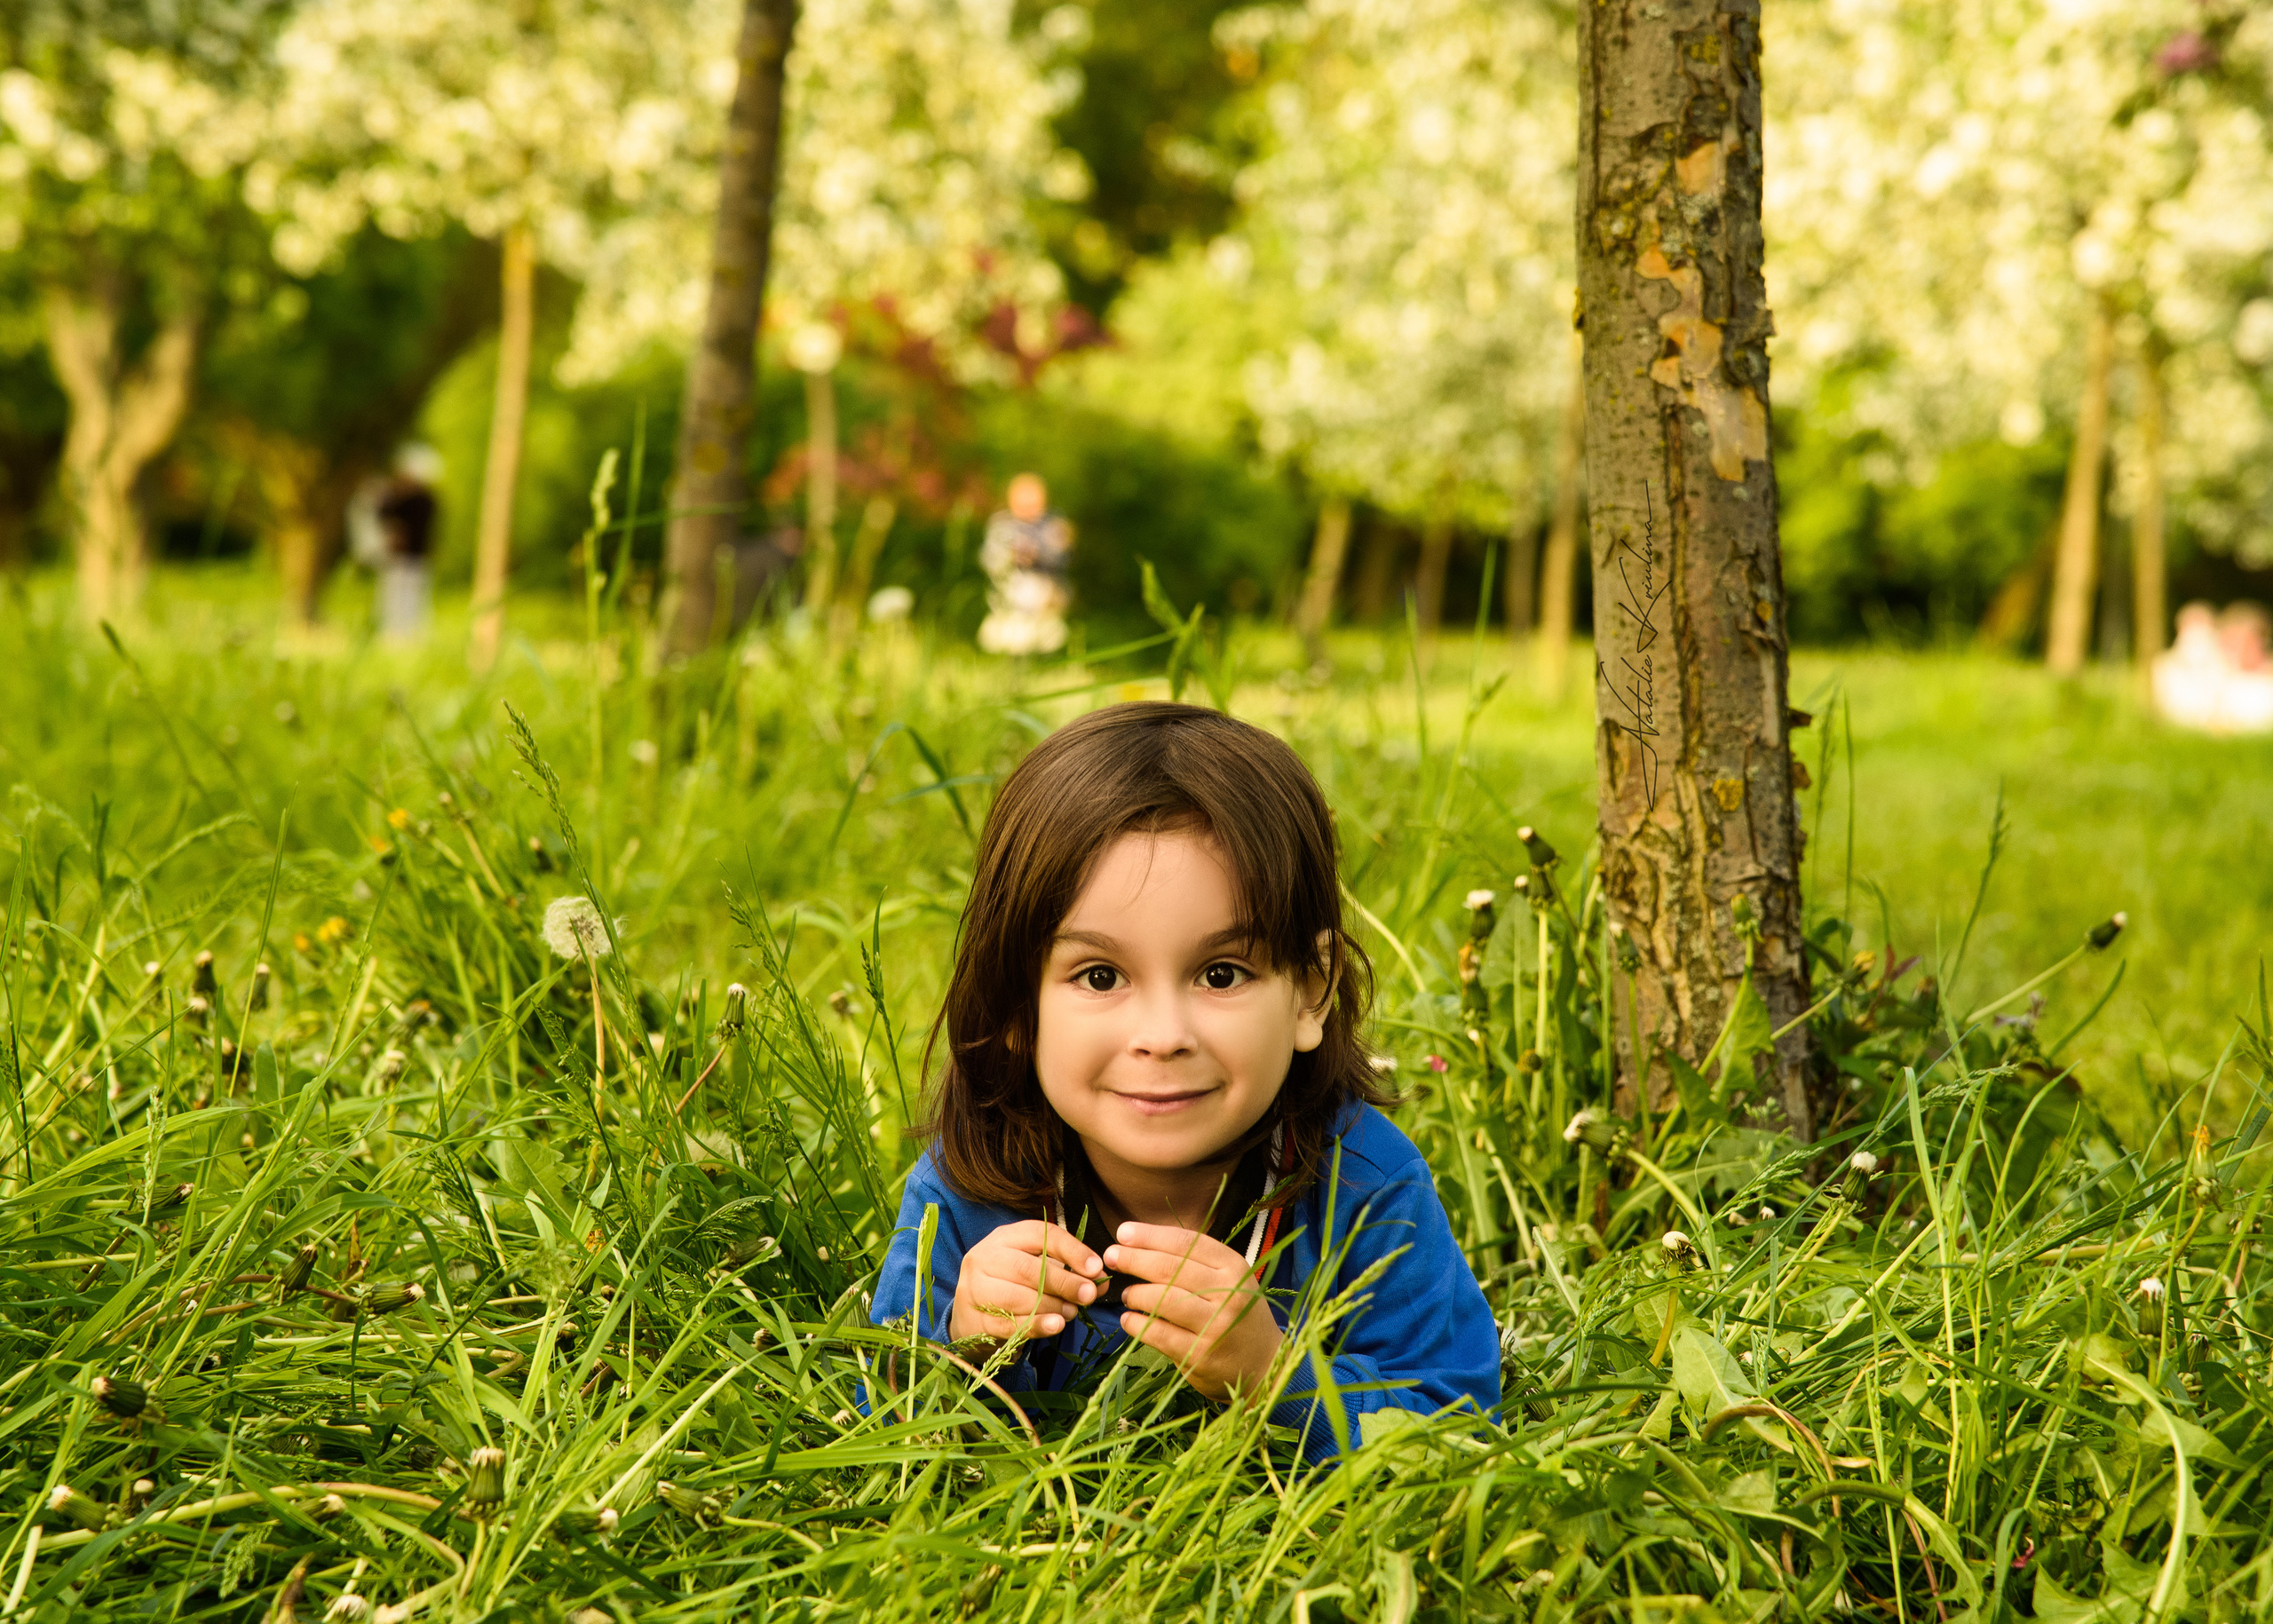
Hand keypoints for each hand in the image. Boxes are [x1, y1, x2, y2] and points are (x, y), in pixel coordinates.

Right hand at [949, 1221, 1103, 1343]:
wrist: (972, 1315)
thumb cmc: (1012, 1285)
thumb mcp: (1039, 1269)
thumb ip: (1069, 1271)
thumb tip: (1103, 1280)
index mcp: (1005, 1237)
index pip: (1040, 1234)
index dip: (1071, 1250)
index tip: (1095, 1267)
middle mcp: (984, 1256)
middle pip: (1027, 1267)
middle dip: (1063, 1282)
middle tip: (1088, 1295)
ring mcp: (973, 1288)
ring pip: (1016, 1296)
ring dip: (1050, 1305)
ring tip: (1071, 1313)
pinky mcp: (971, 1318)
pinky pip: (1007, 1323)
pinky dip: (1035, 1325)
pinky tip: (1055, 1326)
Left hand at [1107, 1223, 1283, 1400]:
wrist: (1265, 1365)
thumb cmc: (1238, 1314)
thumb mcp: (1230, 1280)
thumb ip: (1196, 1261)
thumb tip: (1141, 1241)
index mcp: (1234, 1267)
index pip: (1186, 1243)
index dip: (1150, 1235)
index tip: (1123, 1232)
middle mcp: (1228, 1293)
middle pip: (1170, 1268)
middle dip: (1134, 1259)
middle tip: (1111, 1256)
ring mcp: (1216, 1325)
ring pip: (1162, 1300)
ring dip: (1135, 1293)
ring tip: (1126, 1294)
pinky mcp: (1202, 1355)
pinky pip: (1159, 1334)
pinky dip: (1137, 1324)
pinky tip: (1128, 1319)